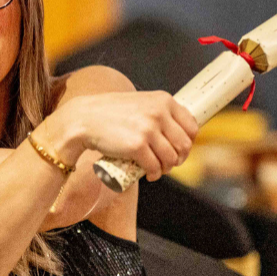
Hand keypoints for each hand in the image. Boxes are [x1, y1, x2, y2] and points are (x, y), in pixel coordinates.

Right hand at [39, 90, 198, 180]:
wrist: (84, 119)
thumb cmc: (110, 113)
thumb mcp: (140, 103)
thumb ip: (157, 110)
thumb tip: (175, 129)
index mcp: (163, 100)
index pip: (191, 125)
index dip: (189, 142)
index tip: (180, 149)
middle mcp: (159, 113)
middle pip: (184, 144)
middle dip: (179, 158)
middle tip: (169, 163)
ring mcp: (148, 130)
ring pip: (171, 158)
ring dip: (167, 168)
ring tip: (158, 169)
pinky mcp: (137, 146)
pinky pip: (154, 166)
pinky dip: (154, 174)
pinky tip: (150, 175)